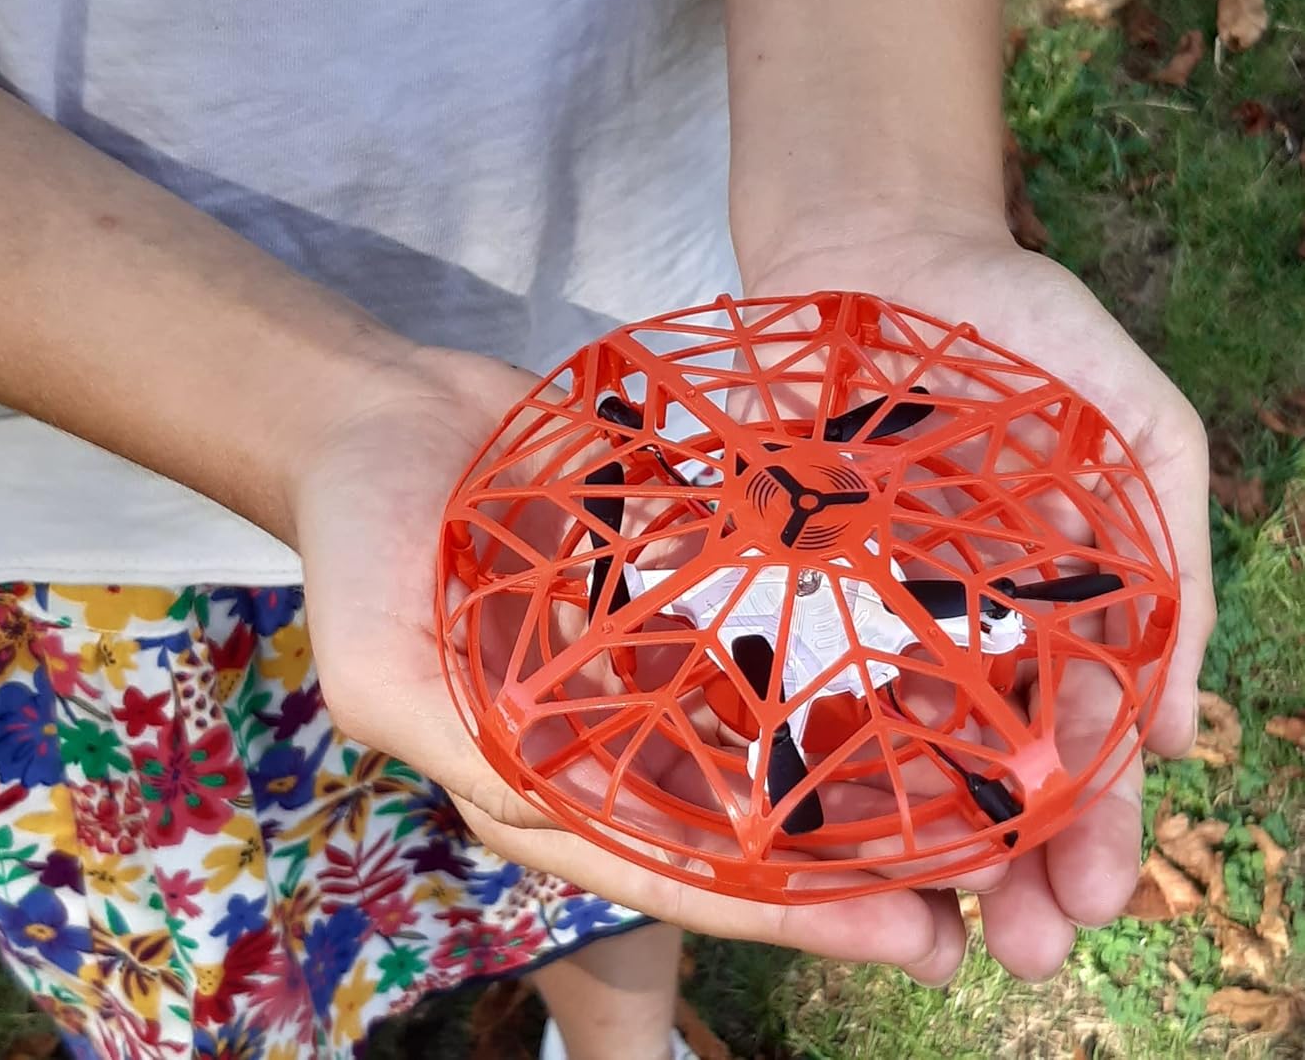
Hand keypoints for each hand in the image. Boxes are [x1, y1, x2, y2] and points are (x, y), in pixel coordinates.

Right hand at [292, 342, 972, 978]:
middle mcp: (602, 744)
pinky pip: (760, 640)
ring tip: (982, 798)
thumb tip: (554, 816)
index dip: (793, 911)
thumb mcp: (378, 663)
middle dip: (858, 863)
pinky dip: (832, 665)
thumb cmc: (361, 539)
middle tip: (985, 891)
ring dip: (866, 776)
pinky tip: (917, 670)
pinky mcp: (667, 593)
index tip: (908, 929)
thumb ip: (460, 747)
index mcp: (539, 785)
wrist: (386, 417)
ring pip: (769, 742)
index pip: (680, 868)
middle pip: (747, 825)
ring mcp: (638, 669)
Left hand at [741, 217, 1213, 983]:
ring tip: (928, 913)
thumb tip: (1178, 728)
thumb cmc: (1021, 324)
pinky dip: (817, 728)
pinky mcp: (792, 563)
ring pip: (900, 726)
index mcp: (1059, 595)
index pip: (1086, 727)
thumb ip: (1173, 560)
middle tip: (1018, 945)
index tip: (1094, 891)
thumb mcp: (1137, 424)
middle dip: (1014, 852)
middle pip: (993, 752)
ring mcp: (873, 592)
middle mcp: (964, 612)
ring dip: (920, 821)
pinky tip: (821, 801)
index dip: (1098, 814)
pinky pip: (805, 656)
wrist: (881, 243)